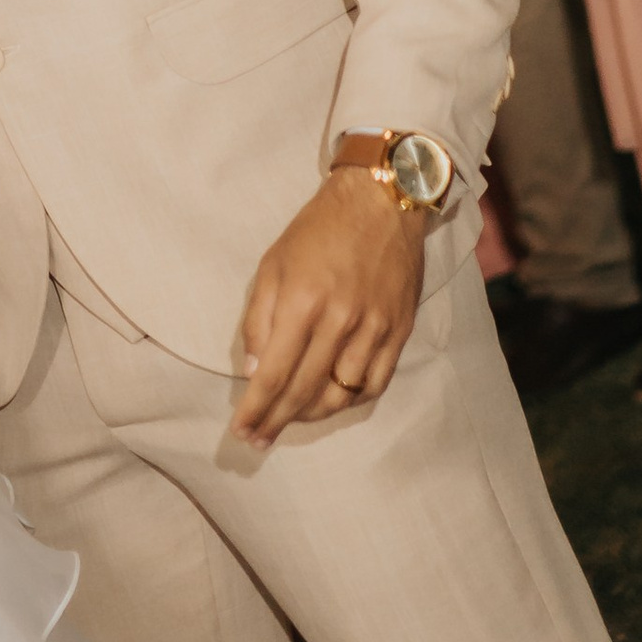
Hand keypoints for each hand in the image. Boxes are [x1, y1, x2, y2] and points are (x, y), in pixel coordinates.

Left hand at [231, 172, 425, 448]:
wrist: (381, 201)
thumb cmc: (318, 229)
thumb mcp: (273, 263)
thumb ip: (260, 319)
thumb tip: (255, 370)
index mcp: (303, 301)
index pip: (275, 373)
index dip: (256, 408)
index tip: (242, 431)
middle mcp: (341, 321)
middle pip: (305, 392)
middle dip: (277, 422)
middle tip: (258, 440)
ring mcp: (374, 329)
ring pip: (341, 395)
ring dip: (312, 416)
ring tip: (290, 420)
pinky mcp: (399, 331)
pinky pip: (374, 383)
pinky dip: (350, 400)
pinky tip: (331, 402)